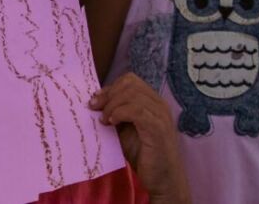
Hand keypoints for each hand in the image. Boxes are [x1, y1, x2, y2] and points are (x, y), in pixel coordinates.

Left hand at [92, 73, 188, 203]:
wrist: (163, 179)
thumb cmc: (144, 155)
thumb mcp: (125, 130)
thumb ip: (115, 114)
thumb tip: (95, 102)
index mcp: (152, 101)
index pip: (130, 80)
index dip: (110, 87)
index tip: (96, 100)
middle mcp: (159, 104)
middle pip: (129, 83)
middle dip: (108, 94)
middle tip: (95, 108)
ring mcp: (160, 115)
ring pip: (131, 94)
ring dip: (112, 104)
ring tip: (104, 120)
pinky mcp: (157, 128)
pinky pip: (136, 110)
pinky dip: (119, 112)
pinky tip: (112, 123)